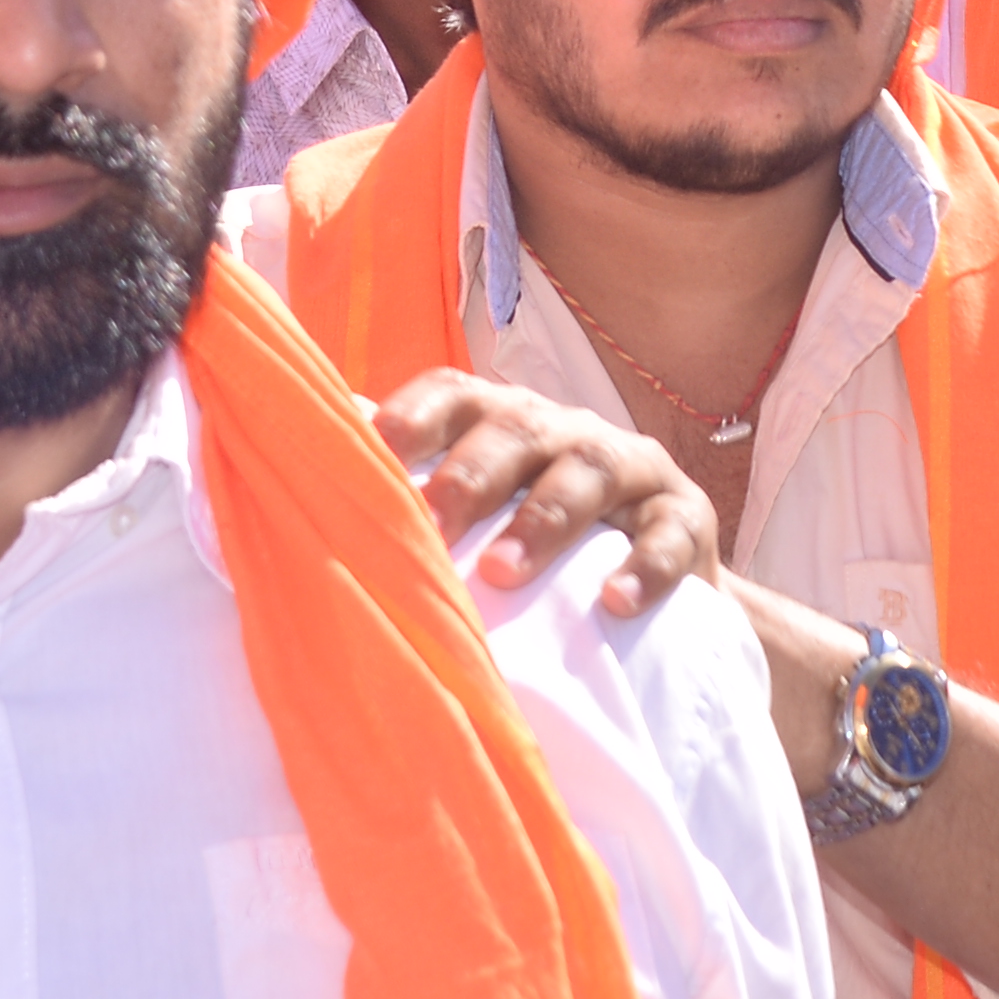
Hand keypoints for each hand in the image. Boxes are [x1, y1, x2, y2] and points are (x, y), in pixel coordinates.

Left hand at [376, 371, 719, 614]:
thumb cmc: (544, 554)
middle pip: (520, 429)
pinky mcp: (688, 518)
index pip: (457, 396)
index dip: (416, 415)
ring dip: (543, 518)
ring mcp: (632, 470)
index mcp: (508, 425)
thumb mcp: (487, 524)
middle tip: (432, 522)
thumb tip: (311, 526)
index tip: (375, 449)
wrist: (660, 591)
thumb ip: (423, 517)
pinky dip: (642, 566)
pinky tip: (613, 603)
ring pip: (589, 470)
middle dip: (473, 472)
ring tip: (501, 571)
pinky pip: (669, 533)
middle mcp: (567, 432)